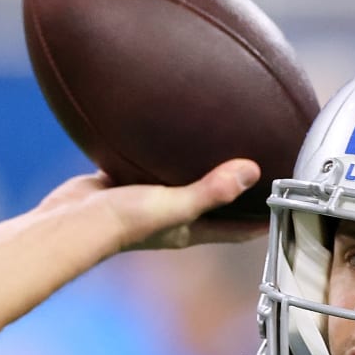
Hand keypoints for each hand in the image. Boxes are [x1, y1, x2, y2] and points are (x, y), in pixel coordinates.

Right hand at [36, 159, 266, 251]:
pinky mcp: (123, 183)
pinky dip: (161, 151)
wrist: (68, 223)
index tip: (287, 205)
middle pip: (215, 204)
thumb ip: (210, 190)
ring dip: (199, 166)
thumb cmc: (120, 222)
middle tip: (261, 163)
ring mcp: (148, 200)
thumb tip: (253, 171)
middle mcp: (173, 217)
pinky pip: (148, 163)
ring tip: (218, 138)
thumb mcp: (172, 204)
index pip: (237, 229)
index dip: (262, 221)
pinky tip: (164, 125)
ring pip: (182, 180)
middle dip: (237, 191)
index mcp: (191, 230)